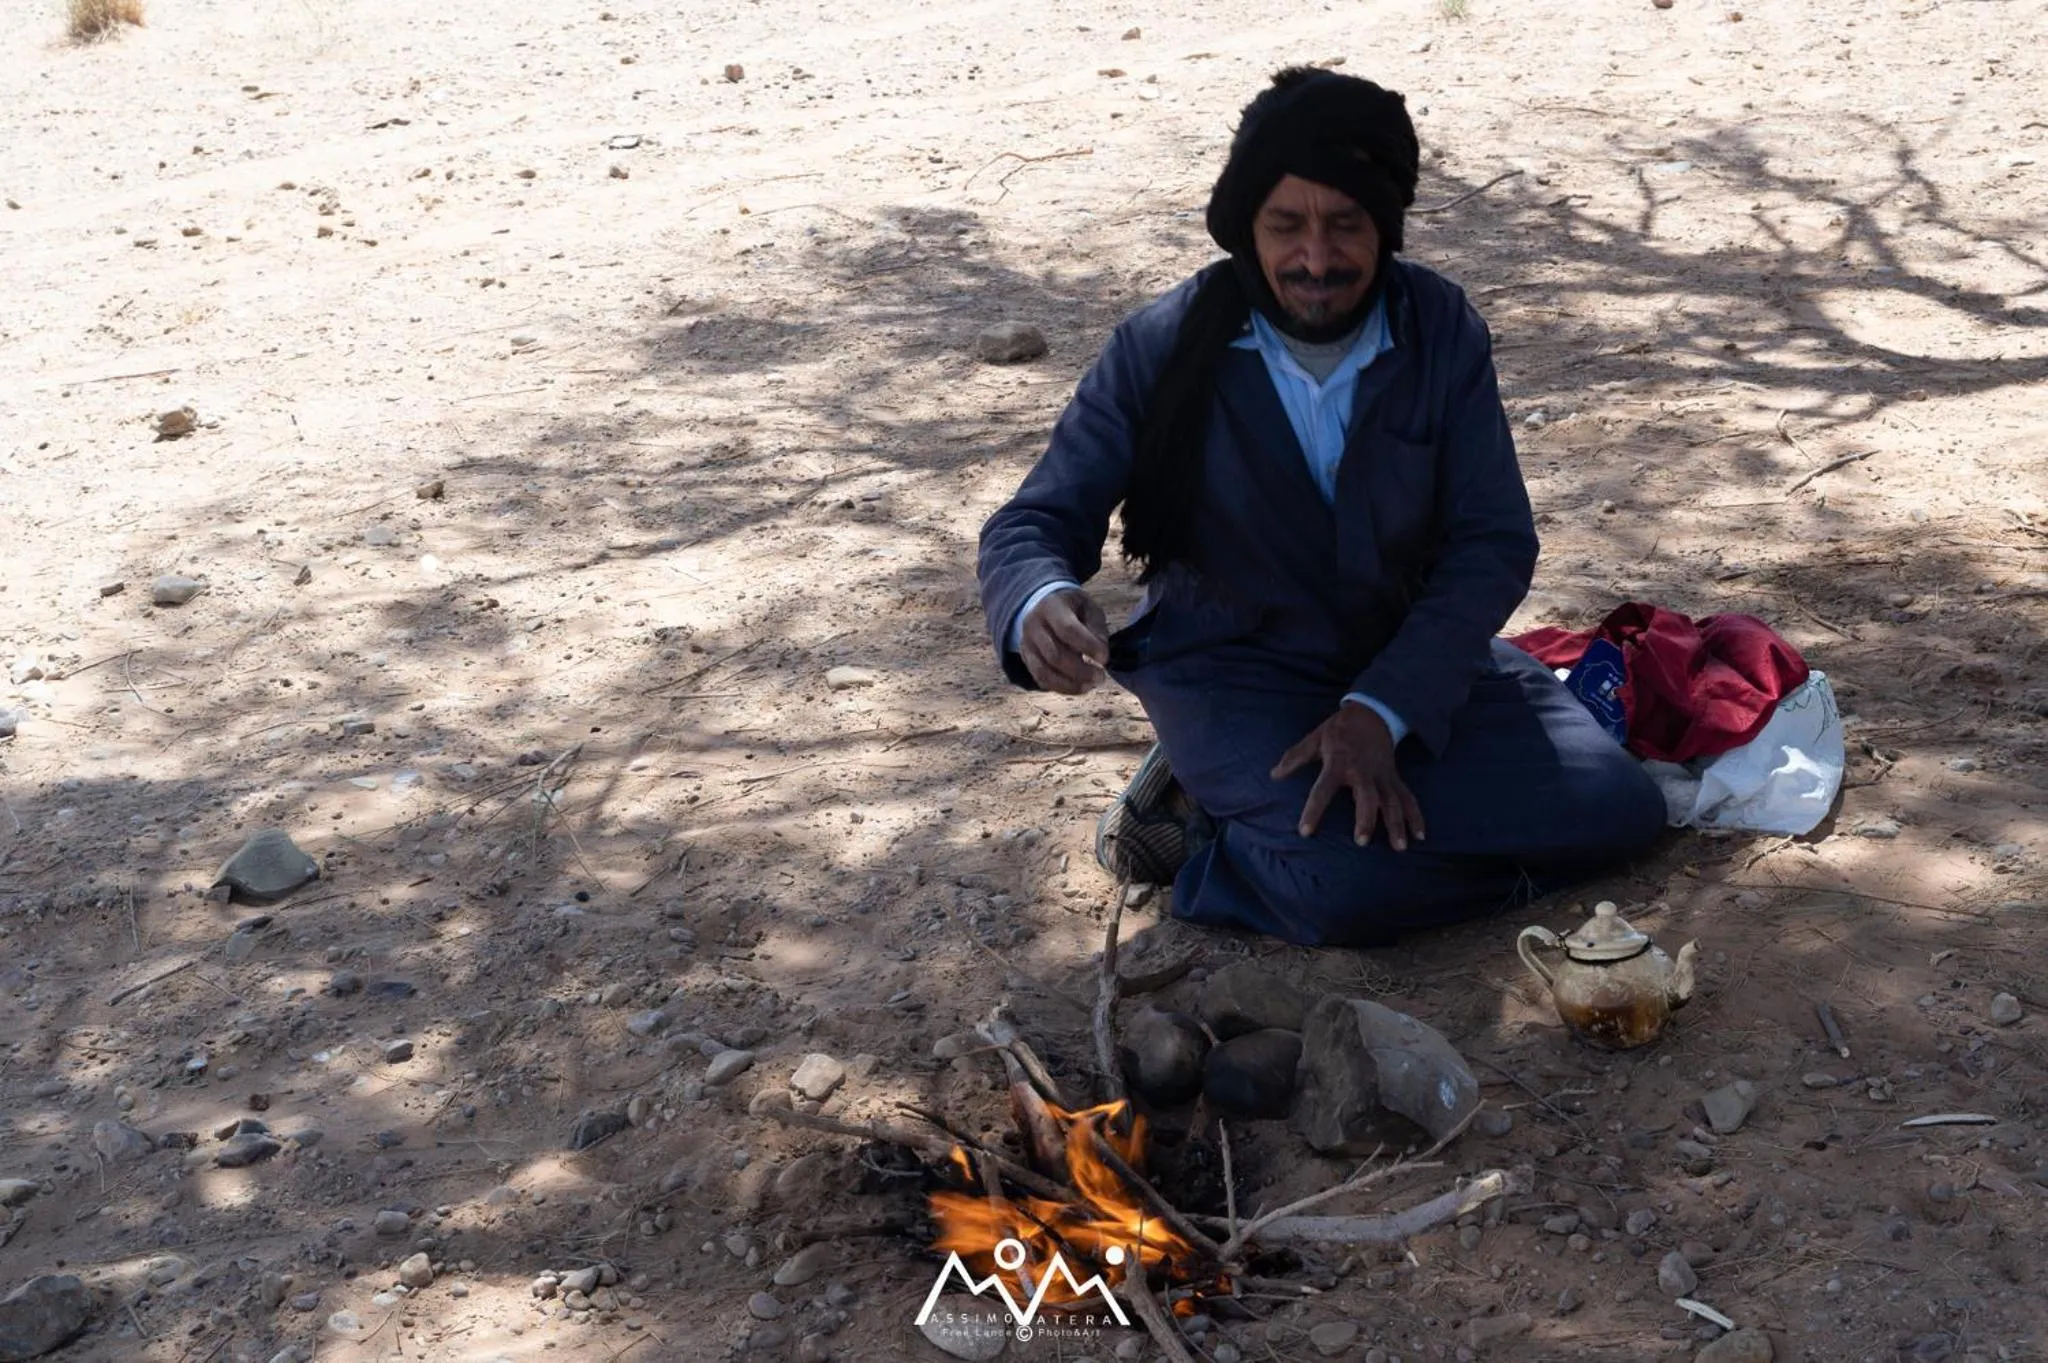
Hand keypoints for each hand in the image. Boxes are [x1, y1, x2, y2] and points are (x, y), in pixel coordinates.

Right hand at [1019, 588, 1109, 694]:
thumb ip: (1096, 629)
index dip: (1088, 647)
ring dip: (1070, 684)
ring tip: (1091, 685)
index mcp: (1051, 606)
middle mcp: (1033, 625)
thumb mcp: (1089, 608)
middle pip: (1054, 655)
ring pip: (1044, 672)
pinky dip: (1062, 688)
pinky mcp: (1026, 659)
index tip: (1105, 658)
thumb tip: (1100, 656)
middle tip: (1101, 676)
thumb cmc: (1073, 609)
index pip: (1067, 630)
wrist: (1043, 606)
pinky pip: (1041, 680)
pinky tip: (1079, 687)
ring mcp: (1026, 644)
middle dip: (1080, 670)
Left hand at [1271, 703, 1426, 849]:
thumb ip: (1294, 758)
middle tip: (1362, 842)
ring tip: (1399, 847)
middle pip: (1367, 796)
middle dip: (1366, 818)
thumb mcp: (1314, 739)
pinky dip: (1415, 816)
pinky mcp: (1395, 778)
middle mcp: (1362, 771)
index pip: (1322, 789)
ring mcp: (1382, 775)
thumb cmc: (1339, 730)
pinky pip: (1407, 798)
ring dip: (1396, 823)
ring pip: (1392, 801)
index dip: (1313, 810)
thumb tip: (1274, 775)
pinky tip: (1419, 836)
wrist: (1372, 713)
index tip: (1305, 832)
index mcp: (1338, 762)